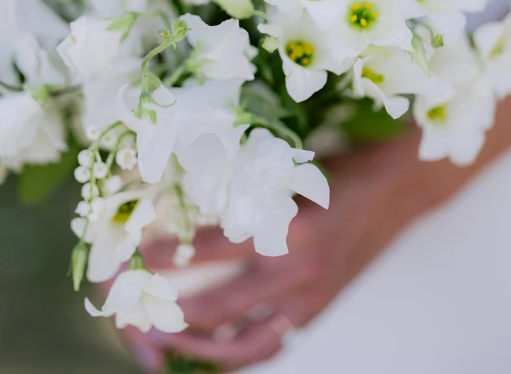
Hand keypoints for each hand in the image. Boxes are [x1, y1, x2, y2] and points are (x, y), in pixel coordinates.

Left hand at [119, 125, 502, 370]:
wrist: (396, 189)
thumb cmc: (337, 170)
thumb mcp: (285, 171)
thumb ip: (243, 195)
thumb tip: (183, 202)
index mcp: (283, 225)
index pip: (206, 248)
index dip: (164, 256)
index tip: (130, 257)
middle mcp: (294, 269)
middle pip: (216, 307)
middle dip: (168, 314)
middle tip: (132, 311)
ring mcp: (309, 298)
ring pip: (242, 345)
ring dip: (198, 350)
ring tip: (163, 344)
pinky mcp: (320, 311)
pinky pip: (271, 345)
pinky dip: (238, 356)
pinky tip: (212, 354)